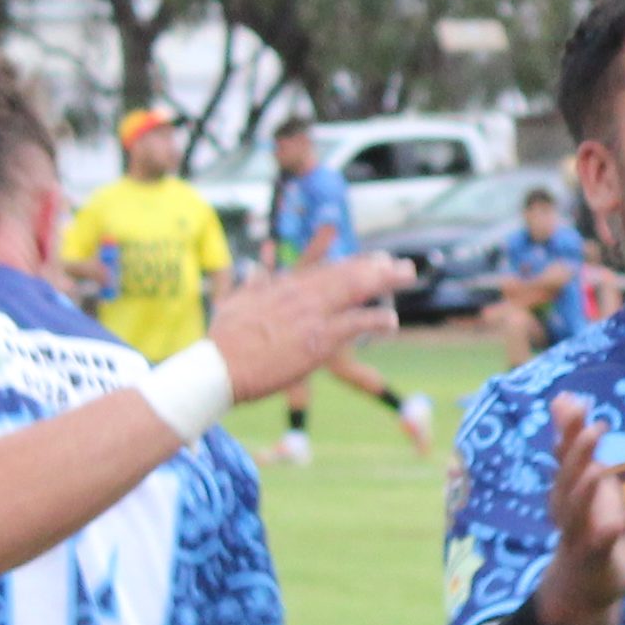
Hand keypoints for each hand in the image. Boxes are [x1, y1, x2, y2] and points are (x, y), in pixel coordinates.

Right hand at [210, 256, 417, 406]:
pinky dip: (375, 320)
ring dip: (384, 281)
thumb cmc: (222, 340)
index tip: (373, 258)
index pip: (326, 267)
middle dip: (377, 267)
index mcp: (285, 287)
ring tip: (407, 276)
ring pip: (355, 289)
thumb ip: (250, 284)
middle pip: (347, 273)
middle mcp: (301, 295)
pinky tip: (392, 321)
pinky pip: (354, 325)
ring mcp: (311, 315)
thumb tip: (253, 268)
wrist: (218, 366)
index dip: (353, 262)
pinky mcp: (317, 340)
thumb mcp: (234, 301)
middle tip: (402, 264)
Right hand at [534, 395, 624, 624]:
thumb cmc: (584, 527)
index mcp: (565, 489)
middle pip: (567, 479)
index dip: (567, 429)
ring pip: (576, 512)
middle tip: (595, 427)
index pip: (564, 454)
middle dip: (578, 454)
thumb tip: (563, 396)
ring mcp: (577, 536)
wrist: (579, 588)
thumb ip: (572, 442)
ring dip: (585, 491)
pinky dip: (606, 536)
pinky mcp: (594, 561)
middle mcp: (566, 509)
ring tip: (599, 469)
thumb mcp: (581, 483)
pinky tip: (618, 523)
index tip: (572, 401)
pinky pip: (598, 547)